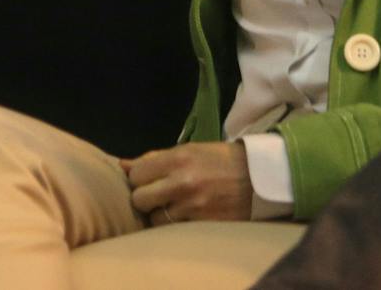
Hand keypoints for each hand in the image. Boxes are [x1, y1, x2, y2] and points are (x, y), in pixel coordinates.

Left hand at [121, 141, 252, 222]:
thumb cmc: (219, 160)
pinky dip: (176, 225)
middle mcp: (182, 183)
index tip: (147, 179)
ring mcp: (193, 207)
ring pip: (155, 219)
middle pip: (139, 199)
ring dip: (160, 214)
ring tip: (173, 206)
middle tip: (156, 195)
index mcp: (177, 159)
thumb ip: (153, 158)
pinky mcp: (204, 225)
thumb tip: (121, 165)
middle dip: (144, 197)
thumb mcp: (187, 150)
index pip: (135, 174)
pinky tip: (185, 216)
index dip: (138, 178)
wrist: (259, 177)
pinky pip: (175, 230)